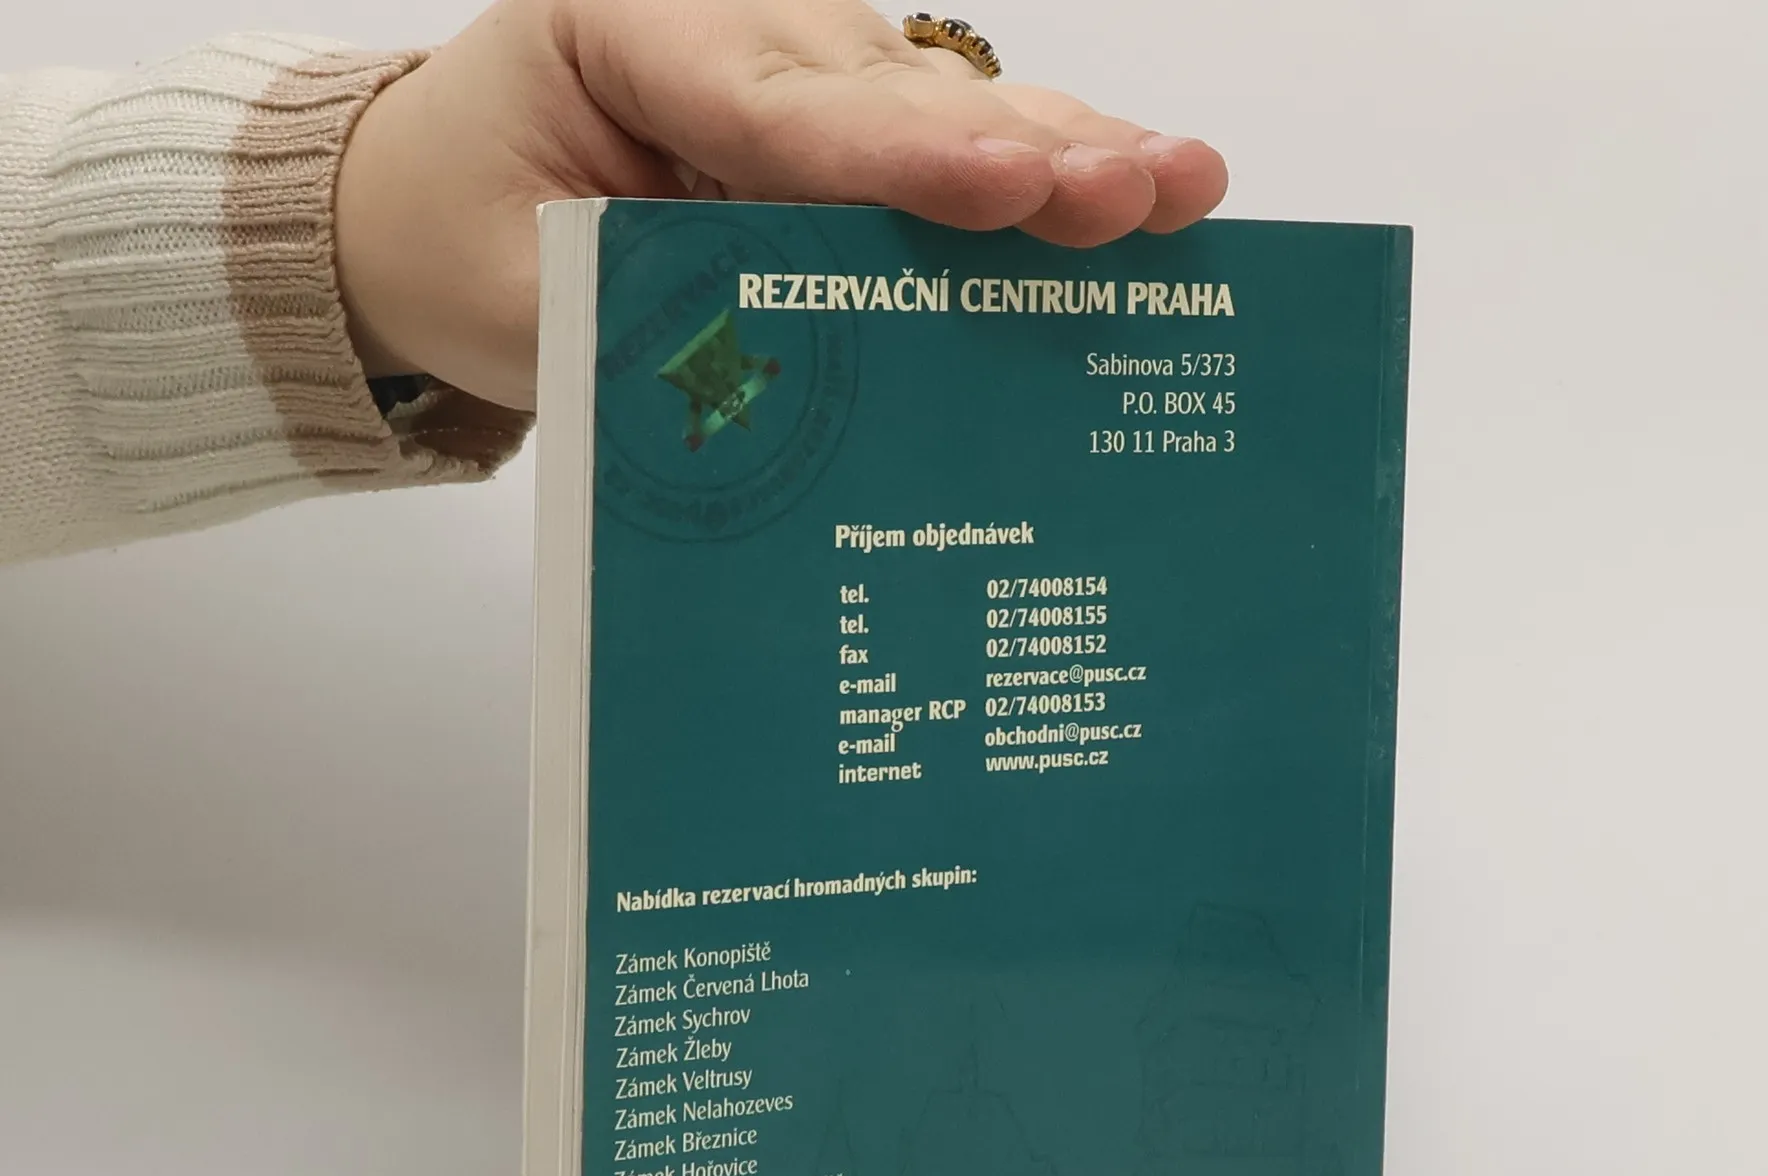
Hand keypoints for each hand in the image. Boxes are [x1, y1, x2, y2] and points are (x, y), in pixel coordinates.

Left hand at [334, 0, 1228, 410]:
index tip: (1006, 190)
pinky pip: (951, 144)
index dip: (902, 160)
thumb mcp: (517, 302)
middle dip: (1025, 156)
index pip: (781, 111)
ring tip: (1182, 187)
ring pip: (948, 110)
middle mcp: (737, 26)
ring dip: (1071, 156)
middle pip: (896, 100)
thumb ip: (632, 330)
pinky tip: (1144, 189)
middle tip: (1139, 196)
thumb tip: (776, 392)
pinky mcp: (844, 120)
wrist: (430, 201)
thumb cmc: (463, 233)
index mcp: (629, 32)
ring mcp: (803, 66)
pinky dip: (1049, 174)